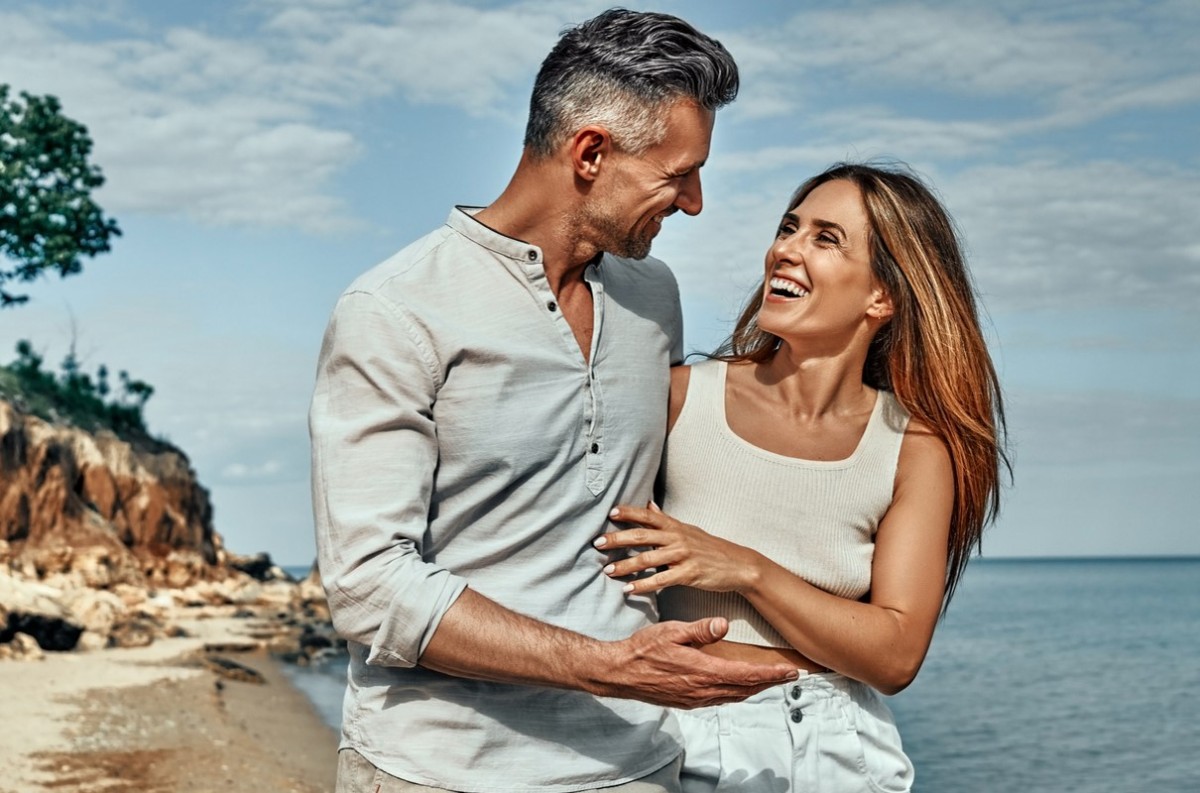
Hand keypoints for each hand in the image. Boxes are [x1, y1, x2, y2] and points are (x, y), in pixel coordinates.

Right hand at [593, 617, 796, 708]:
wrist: (620, 674)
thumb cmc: (642, 649)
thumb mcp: (670, 631)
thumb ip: (698, 630)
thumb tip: (723, 625)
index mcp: (702, 671)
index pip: (745, 675)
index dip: (770, 673)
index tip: (789, 671)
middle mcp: (702, 690)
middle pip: (746, 688)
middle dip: (770, 682)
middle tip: (790, 675)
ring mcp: (696, 699)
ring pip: (735, 696)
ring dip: (756, 689)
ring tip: (771, 680)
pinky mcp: (688, 702)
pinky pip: (721, 700)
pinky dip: (738, 693)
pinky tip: (741, 687)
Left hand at [595, 503, 760, 594]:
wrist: (738, 565)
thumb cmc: (710, 547)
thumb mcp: (688, 529)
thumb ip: (666, 519)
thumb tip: (649, 503)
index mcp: (676, 526)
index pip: (648, 515)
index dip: (629, 512)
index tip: (610, 512)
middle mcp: (677, 538)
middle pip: (642, 536)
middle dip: (617, 539)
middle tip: (597, 542)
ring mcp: (683, 556)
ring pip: (648, 559)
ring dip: (626, 565)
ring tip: (607, 570)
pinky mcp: (688, 574)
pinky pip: (661, 579)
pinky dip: (643, 585)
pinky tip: (629, 590)